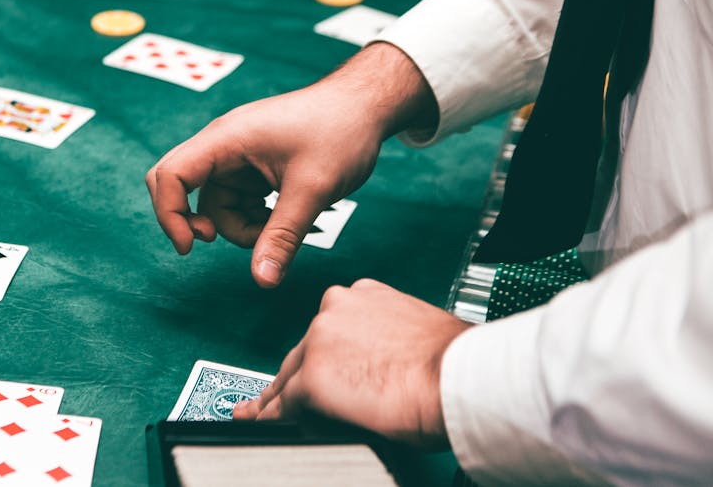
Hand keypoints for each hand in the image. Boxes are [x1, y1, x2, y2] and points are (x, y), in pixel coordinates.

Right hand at [145, 42, 436, 286]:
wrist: (365, 107)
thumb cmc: (339, 131)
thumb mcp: (312, 189)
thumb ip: (282, 236)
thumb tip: (262, 281)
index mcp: (226, 139)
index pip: (171, 175)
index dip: (169, 214)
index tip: (190, 248)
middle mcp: (223, 145)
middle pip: (183, 190)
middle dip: (198, 222)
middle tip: (221, 242)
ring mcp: (237, 157)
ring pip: (217, 205)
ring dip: (242, 227)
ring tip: (287, 229)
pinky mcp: (253, 168)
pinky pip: (238, 202)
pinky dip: (257, 219)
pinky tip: (289, 218)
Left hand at [234, 279, 470, 446]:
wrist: (461, 378)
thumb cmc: (457, 364)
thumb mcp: (414, 334)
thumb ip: (386, 342)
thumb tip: (382, 367)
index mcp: (363, 296)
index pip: (327, 332)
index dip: (314, 358)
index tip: (310, 370)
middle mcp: (335, 309)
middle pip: (301, 353)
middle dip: (290, 380)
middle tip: (271, 401)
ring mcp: (320, 341)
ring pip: (289, 377)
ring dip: (278, 400)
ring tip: (260, 417)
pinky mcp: (313, 377)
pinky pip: (284, 405)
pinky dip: (272, 418)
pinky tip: (263, 426)